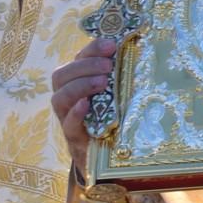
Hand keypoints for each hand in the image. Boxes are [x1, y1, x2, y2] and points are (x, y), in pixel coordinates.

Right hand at [50, 38, 115, 178]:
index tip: (111, 44)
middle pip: (61, 75)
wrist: (111, 157)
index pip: (77, 59)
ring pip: (59, 98)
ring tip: (102, 82)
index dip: (91, 49)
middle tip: (108, 65)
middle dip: (85, 66)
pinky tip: (87, 104)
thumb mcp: (120, 94)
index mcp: (79, 81)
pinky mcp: (74, 138)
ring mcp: (68, 118)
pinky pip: (67, 124)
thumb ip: (123, 76)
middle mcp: (69, 97)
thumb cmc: (117, 118)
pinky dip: (76, 113)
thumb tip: (143, 51)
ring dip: (80, 85)